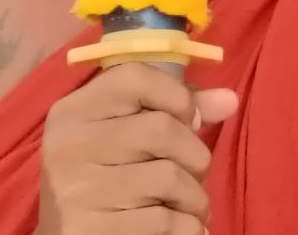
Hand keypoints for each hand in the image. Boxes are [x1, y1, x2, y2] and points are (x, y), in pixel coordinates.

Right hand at [35, 63, 238, 233]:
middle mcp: (69, 145)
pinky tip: (179, 228)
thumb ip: (176, 112)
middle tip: (192, 174)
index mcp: (73, 111)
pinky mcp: (90, 231)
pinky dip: (187, 227)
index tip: (188, 121)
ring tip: (186, 205)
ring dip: (195, 197)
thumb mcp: (126, 135)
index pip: (135, 77)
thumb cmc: (107, 179)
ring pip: (170, 177)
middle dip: (194, 155)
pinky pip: (166, 221)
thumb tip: (229, 99)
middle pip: (161, 128)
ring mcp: (77, 190)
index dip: (177, 96)